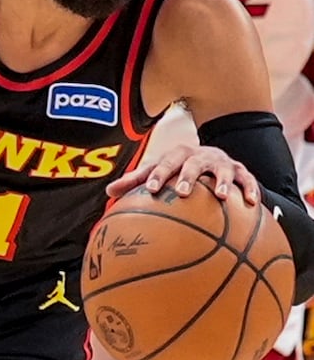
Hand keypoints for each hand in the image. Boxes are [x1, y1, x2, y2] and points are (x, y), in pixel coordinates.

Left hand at [107, 143, 258, 203]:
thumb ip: (136, 181)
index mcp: (176, 156)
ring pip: (221, 170)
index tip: (151, 190)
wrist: (213, 157)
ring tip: (221, 197)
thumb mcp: (160, 172)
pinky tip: (252, 202)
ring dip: (222, 182)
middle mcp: (198, 157)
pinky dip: (249, 189)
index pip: (164, 164)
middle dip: (186, 176)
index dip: (157, 175)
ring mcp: (220, 163)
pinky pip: (247, 179)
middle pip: (191, 163)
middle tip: (182, 192)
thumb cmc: (179, 169)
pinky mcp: (240, 171)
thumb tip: (108, 193)